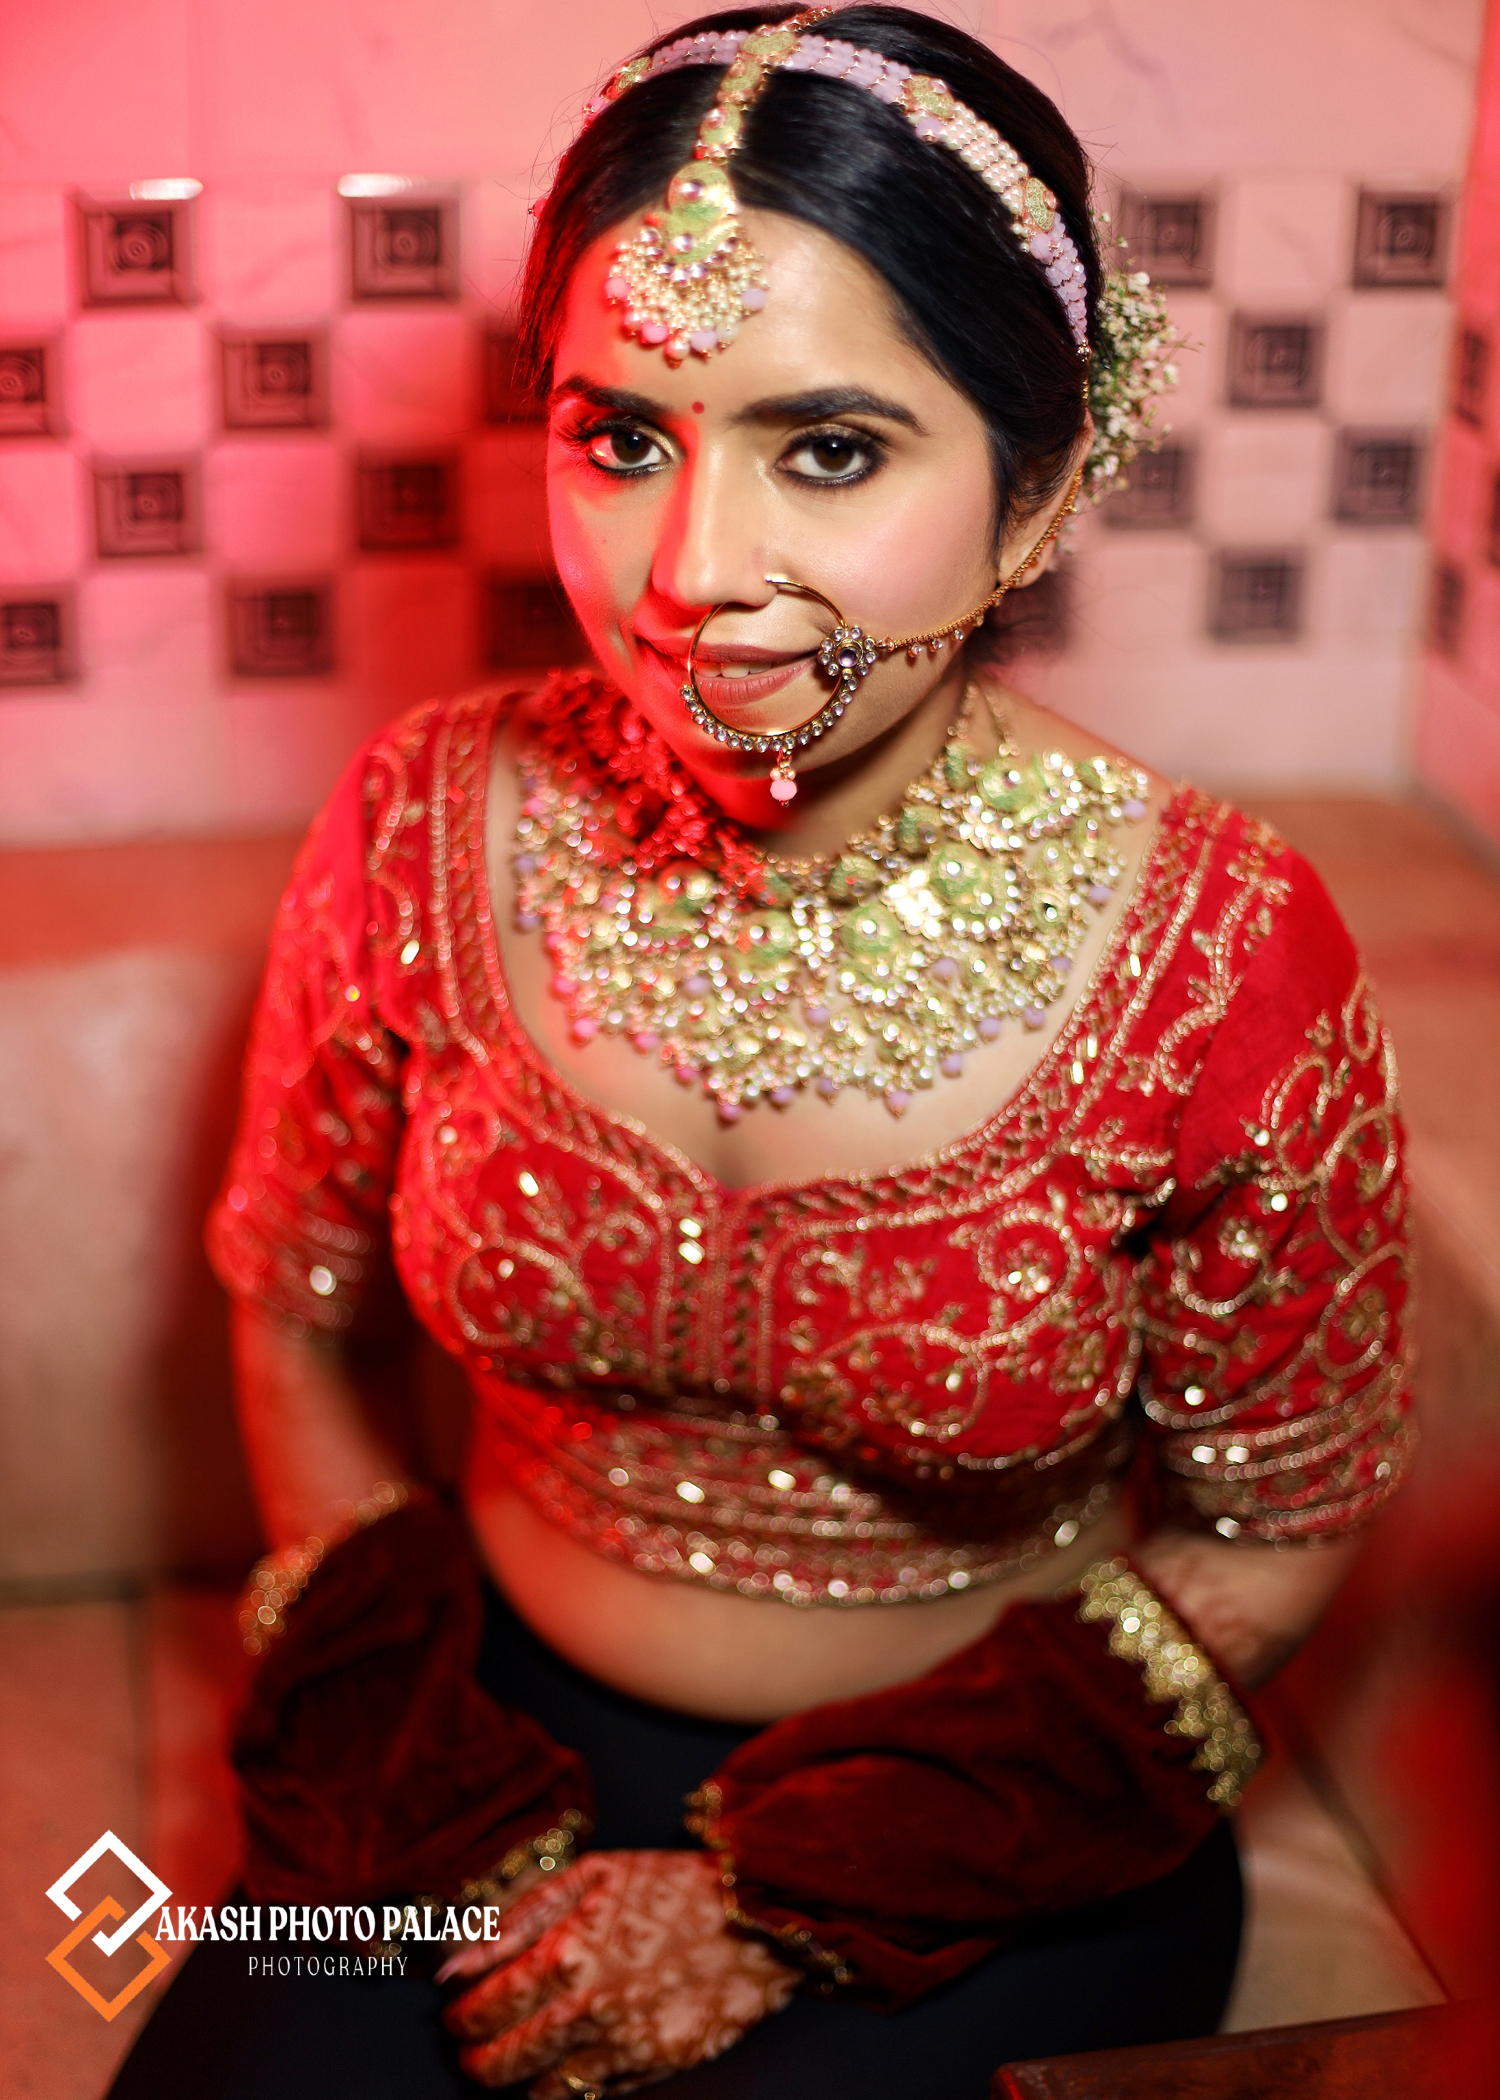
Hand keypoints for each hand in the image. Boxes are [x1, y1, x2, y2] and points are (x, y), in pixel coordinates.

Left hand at [442, 1848, 798, 2092]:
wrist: (757, 1916)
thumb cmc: (672, 1886)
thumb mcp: (591, 1875)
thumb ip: (517, 1920)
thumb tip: (455, 1965)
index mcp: (565, 1954)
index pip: (482, 2009)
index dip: (459, 2017)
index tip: (455, 2012)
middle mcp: (586, 2010)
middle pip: (500, 2062)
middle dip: (475, 2059)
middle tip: (472, 2045)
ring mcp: (620, 2047)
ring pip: (538, 2091)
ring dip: (515, 2080)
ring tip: (514, 2058)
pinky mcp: (652, 2069)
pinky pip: (589, 2096)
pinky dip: (565, 2088)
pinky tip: (564, 2064)